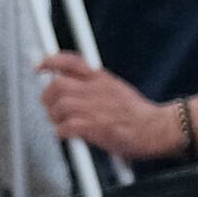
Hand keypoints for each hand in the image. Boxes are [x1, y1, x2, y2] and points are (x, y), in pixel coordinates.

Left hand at [39, 56, 183, 161]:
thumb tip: (73, 88)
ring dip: (54, 117)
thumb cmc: (138, 114)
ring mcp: (95, 108)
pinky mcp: (96, 127)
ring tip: (59, 123)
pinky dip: (61, 132)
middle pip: (58, 85)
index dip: (50, 61)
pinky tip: (67, 135)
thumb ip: (96, 86)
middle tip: (49, 106)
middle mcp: (96, 90)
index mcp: (101, 78)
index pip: (71, 61)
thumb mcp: (117, 88)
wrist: (157, 128)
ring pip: (60, 106)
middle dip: (47, 96)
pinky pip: (66, 127)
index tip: (40, 66)